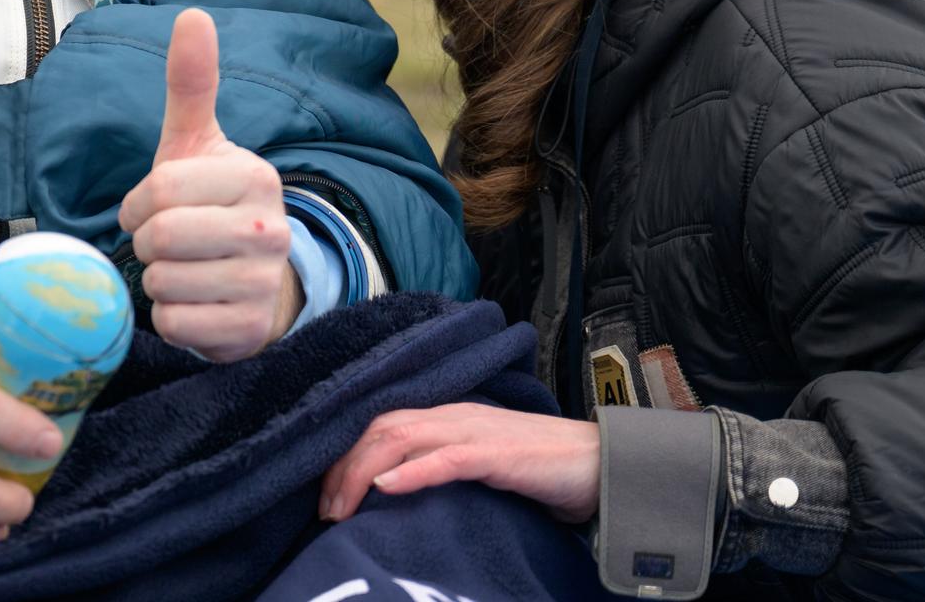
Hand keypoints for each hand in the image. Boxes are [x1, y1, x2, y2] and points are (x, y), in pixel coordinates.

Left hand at [118, 8, 299, 362]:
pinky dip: (168, 317)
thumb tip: (193, 15)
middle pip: (159, 238)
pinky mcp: (250, 330)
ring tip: (182, 270)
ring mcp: (263, 283)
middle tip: (165, 244)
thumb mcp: (197, 143)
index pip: (158, 190)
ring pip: (162, 283)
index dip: (137, 204)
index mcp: (255, 176)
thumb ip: (191, 83)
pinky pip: (174, 324)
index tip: (148, 208)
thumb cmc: (211, 203)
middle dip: (146, 244)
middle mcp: (270, 228)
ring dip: (156, 280)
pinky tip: (192, 303)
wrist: (255, 282)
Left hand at [320, 403, 600, 522]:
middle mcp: (453, 415)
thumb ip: (444, 467)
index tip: (324, 492)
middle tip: (323, 509)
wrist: (602, 465)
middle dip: (342, 466)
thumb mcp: (480, 465)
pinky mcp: (498, 454)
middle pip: (380, 428)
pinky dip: (411, 471)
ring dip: (362, 471)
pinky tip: (384, 487)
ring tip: (339, 507)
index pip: (380, 424)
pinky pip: (446, 458)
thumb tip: (397, 493)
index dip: (345, 453)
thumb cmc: (540, 470)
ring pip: (401, 437)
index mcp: (446, 416)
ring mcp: (474, 431)